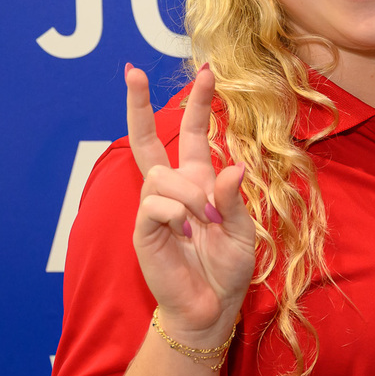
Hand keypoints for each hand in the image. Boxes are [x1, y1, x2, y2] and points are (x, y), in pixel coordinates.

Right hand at [126, 63, 256, 345]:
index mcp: (200, 182)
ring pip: (162, 176)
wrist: (210, 305)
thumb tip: (234, 167)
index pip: (194, 134)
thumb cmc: (227, 268)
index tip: (207, 70)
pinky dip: (178, 215)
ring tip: (207, 224)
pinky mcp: (142, 229)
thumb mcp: (243, 231)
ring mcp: (154, 207)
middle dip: (139, 105)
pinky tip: (188, 233)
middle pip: (148, 139)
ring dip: (192, 196)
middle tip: (131, 71)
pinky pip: (155, 204)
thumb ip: (235, 199)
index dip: (199, 104)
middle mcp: (173, 189)